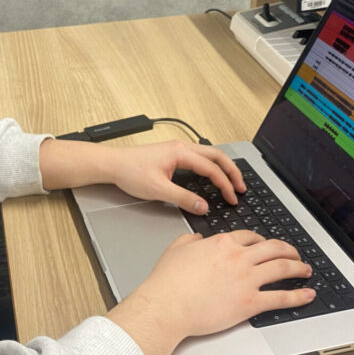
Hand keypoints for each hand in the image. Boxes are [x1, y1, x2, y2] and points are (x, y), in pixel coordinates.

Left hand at [103, 140, 243, 214]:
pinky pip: (199, 158)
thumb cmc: (130, 172)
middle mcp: (181, 147)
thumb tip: (203, 207)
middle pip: (216, 156)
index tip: (232, 198)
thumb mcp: (158, 190)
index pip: (212, 168)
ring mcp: (177, 149)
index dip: (225, 184)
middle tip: (242, 188)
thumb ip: (183, 199)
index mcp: (180, 153)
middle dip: (232, 172)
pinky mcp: (172, 154)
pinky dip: (211, 167)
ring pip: (209, 155)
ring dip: (222, 168)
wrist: (111, 163)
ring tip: (232, 182)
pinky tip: (212, 176)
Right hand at [107, 231, 312, 354]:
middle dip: (288, 250)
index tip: (267, 245)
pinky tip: (307, 294)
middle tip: (295, 254)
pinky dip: (298, 296)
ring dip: (298, 268)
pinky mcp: (250, 302)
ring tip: (306, 270)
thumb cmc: (168, 281)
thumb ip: (189, 241)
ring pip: (282, 268)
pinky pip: (281, 297)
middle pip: (273, 248)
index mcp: (222, 243)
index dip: (262, 240)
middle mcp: (238, 257)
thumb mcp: (176, 249)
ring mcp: (247, 279)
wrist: (167, 305)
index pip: (250, 237)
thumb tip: (197, 238)